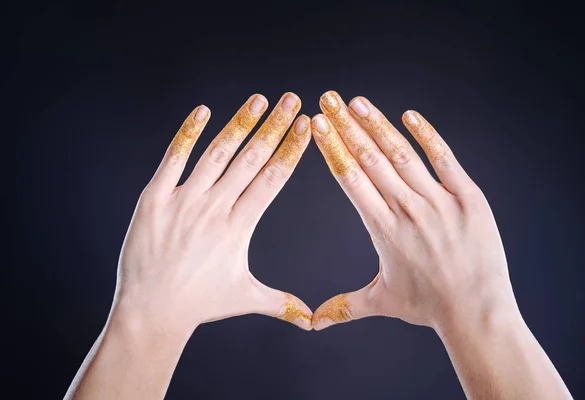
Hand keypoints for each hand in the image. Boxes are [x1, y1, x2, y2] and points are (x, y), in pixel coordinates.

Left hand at [113, 93, 312, 335]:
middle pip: (251, 159)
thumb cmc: (200, 304)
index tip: (305, 126)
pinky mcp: (154, 198)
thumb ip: (282, 303)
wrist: (151, 311)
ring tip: (259, 99)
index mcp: (239, 227)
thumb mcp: (245, 298)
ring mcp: (183, 201)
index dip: (291, 150)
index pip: (272, 179)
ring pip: (217, 154)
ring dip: (240, 124)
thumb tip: (311, 320)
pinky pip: (173, 159)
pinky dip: (188, 134)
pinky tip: (203, 111)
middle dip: (275, 126)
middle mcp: (214, 209)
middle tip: (292, 99)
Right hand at [310, 91, 517, 331]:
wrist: (477, 311)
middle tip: (328, 98)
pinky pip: (445, 160)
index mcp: (382, 230)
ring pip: (402, 155)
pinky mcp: (468, 198)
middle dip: (345, 126)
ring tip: (356, 102)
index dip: (332, 149)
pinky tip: (409, 115)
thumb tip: (312, 323)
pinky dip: (427, 136)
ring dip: (377, 125)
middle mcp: (407, 211)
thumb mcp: (381, 301)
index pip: (350, 180)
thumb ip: (344, 306)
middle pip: (370, 159)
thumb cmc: (427, 306)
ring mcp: (439, 202)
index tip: (317, 125)